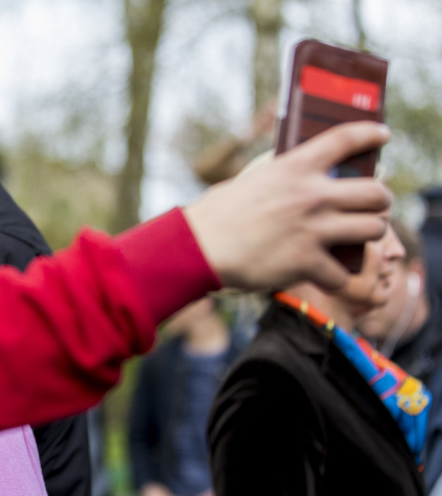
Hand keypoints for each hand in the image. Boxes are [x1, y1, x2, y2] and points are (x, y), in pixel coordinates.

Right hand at [184, 121, 390, 290]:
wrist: (197, 247)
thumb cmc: (215, 216)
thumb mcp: (251, 183)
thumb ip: (282, 181)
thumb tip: (300, 185)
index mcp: (294, 167)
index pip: (346, 139)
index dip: (370, 134)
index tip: (382, 135)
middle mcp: (311, 195)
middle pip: (377, 192)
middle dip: (380, 202)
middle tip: (371, 207)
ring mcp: (313, 230)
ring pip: (374, 229)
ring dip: (367, 236)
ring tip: (353, 240)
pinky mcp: (307, 262)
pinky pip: (342, 274)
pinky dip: (334, 278)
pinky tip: (323, 275)